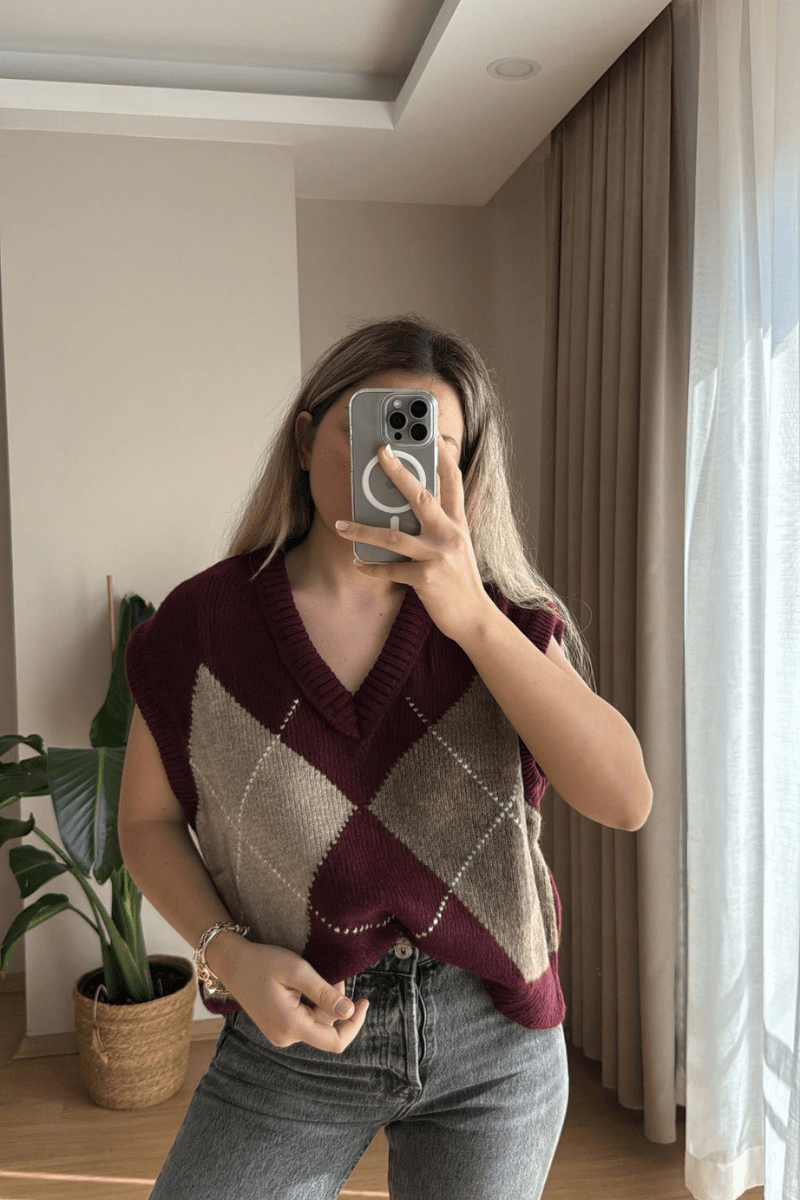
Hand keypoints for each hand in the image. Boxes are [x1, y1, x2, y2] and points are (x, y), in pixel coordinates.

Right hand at [210, 939, 369, 1052]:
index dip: (355, 1024)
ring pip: (316, 1021)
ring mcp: (280, 1034)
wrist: (231, 962)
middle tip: (330, 971)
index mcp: (291, 1026)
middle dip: (334, 1000)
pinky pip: (304, 1019)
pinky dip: (311, 1002)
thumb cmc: (263, 962)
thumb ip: (324, 993)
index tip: (364, 1001)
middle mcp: (285, 1038)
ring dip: (323, 1000)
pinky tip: (302, 984)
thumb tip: (350, 1012)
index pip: (335, 1041)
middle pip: (327, 1026)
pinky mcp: (278, 1027)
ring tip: (314, 974)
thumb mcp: (297, 971)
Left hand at [334, 437, 494, 643]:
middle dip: (398, 471)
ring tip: (340, 526)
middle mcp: (449, 534)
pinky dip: (371, 568)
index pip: (452, 481)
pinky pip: (390, 570)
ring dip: (362, 530)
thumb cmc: (460, 580)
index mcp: (458, 523)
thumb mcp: (457, 546)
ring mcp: (438, 556)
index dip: (443, 455)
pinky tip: (358, 564)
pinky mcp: (426, 579)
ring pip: (393, 536)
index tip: (431, 433)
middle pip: (420, 495)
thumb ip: (439, 525)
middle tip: (379, 452)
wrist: (475, 617)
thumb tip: (408, 508)